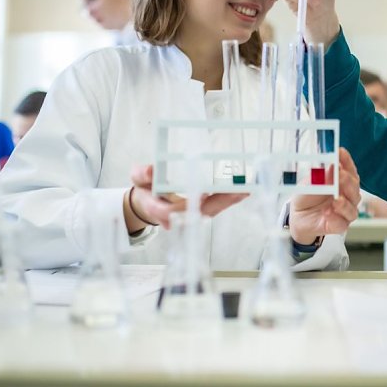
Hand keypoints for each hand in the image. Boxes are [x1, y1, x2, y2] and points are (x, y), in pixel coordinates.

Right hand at [124, 165, 247, 230]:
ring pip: (213, 209)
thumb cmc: (145, 189)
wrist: (149, 202)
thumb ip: (143, 174)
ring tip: (247, 186)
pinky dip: (231, 197)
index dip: (189, 204)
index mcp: (160, 209)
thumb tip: (149, 170)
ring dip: (231, 199)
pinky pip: (218, 205)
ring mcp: (192, 215)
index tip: (203, 195)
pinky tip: (245, 188)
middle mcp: (180, 216)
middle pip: (202, 211)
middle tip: (239, 189)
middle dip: (221, 201)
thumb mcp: (138, 180)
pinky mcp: (202, 210)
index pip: (175, 210)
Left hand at [289, 148, 359, 244]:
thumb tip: (332, 165)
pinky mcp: (338, 225)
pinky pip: (342, 224)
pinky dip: (336, 218)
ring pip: (352, 208)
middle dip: (347, 181)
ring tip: (336, 199)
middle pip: (354, 188)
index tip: (340, 152)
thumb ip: (320, 177)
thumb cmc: (307, 196)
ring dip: (344, 203)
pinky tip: (327, 213)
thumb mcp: (309, 183)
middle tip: (339, 175)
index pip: (349, 169)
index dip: (346, 160)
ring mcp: (344, 211)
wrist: (297, 217)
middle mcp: (347, 195)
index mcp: (342, 181)